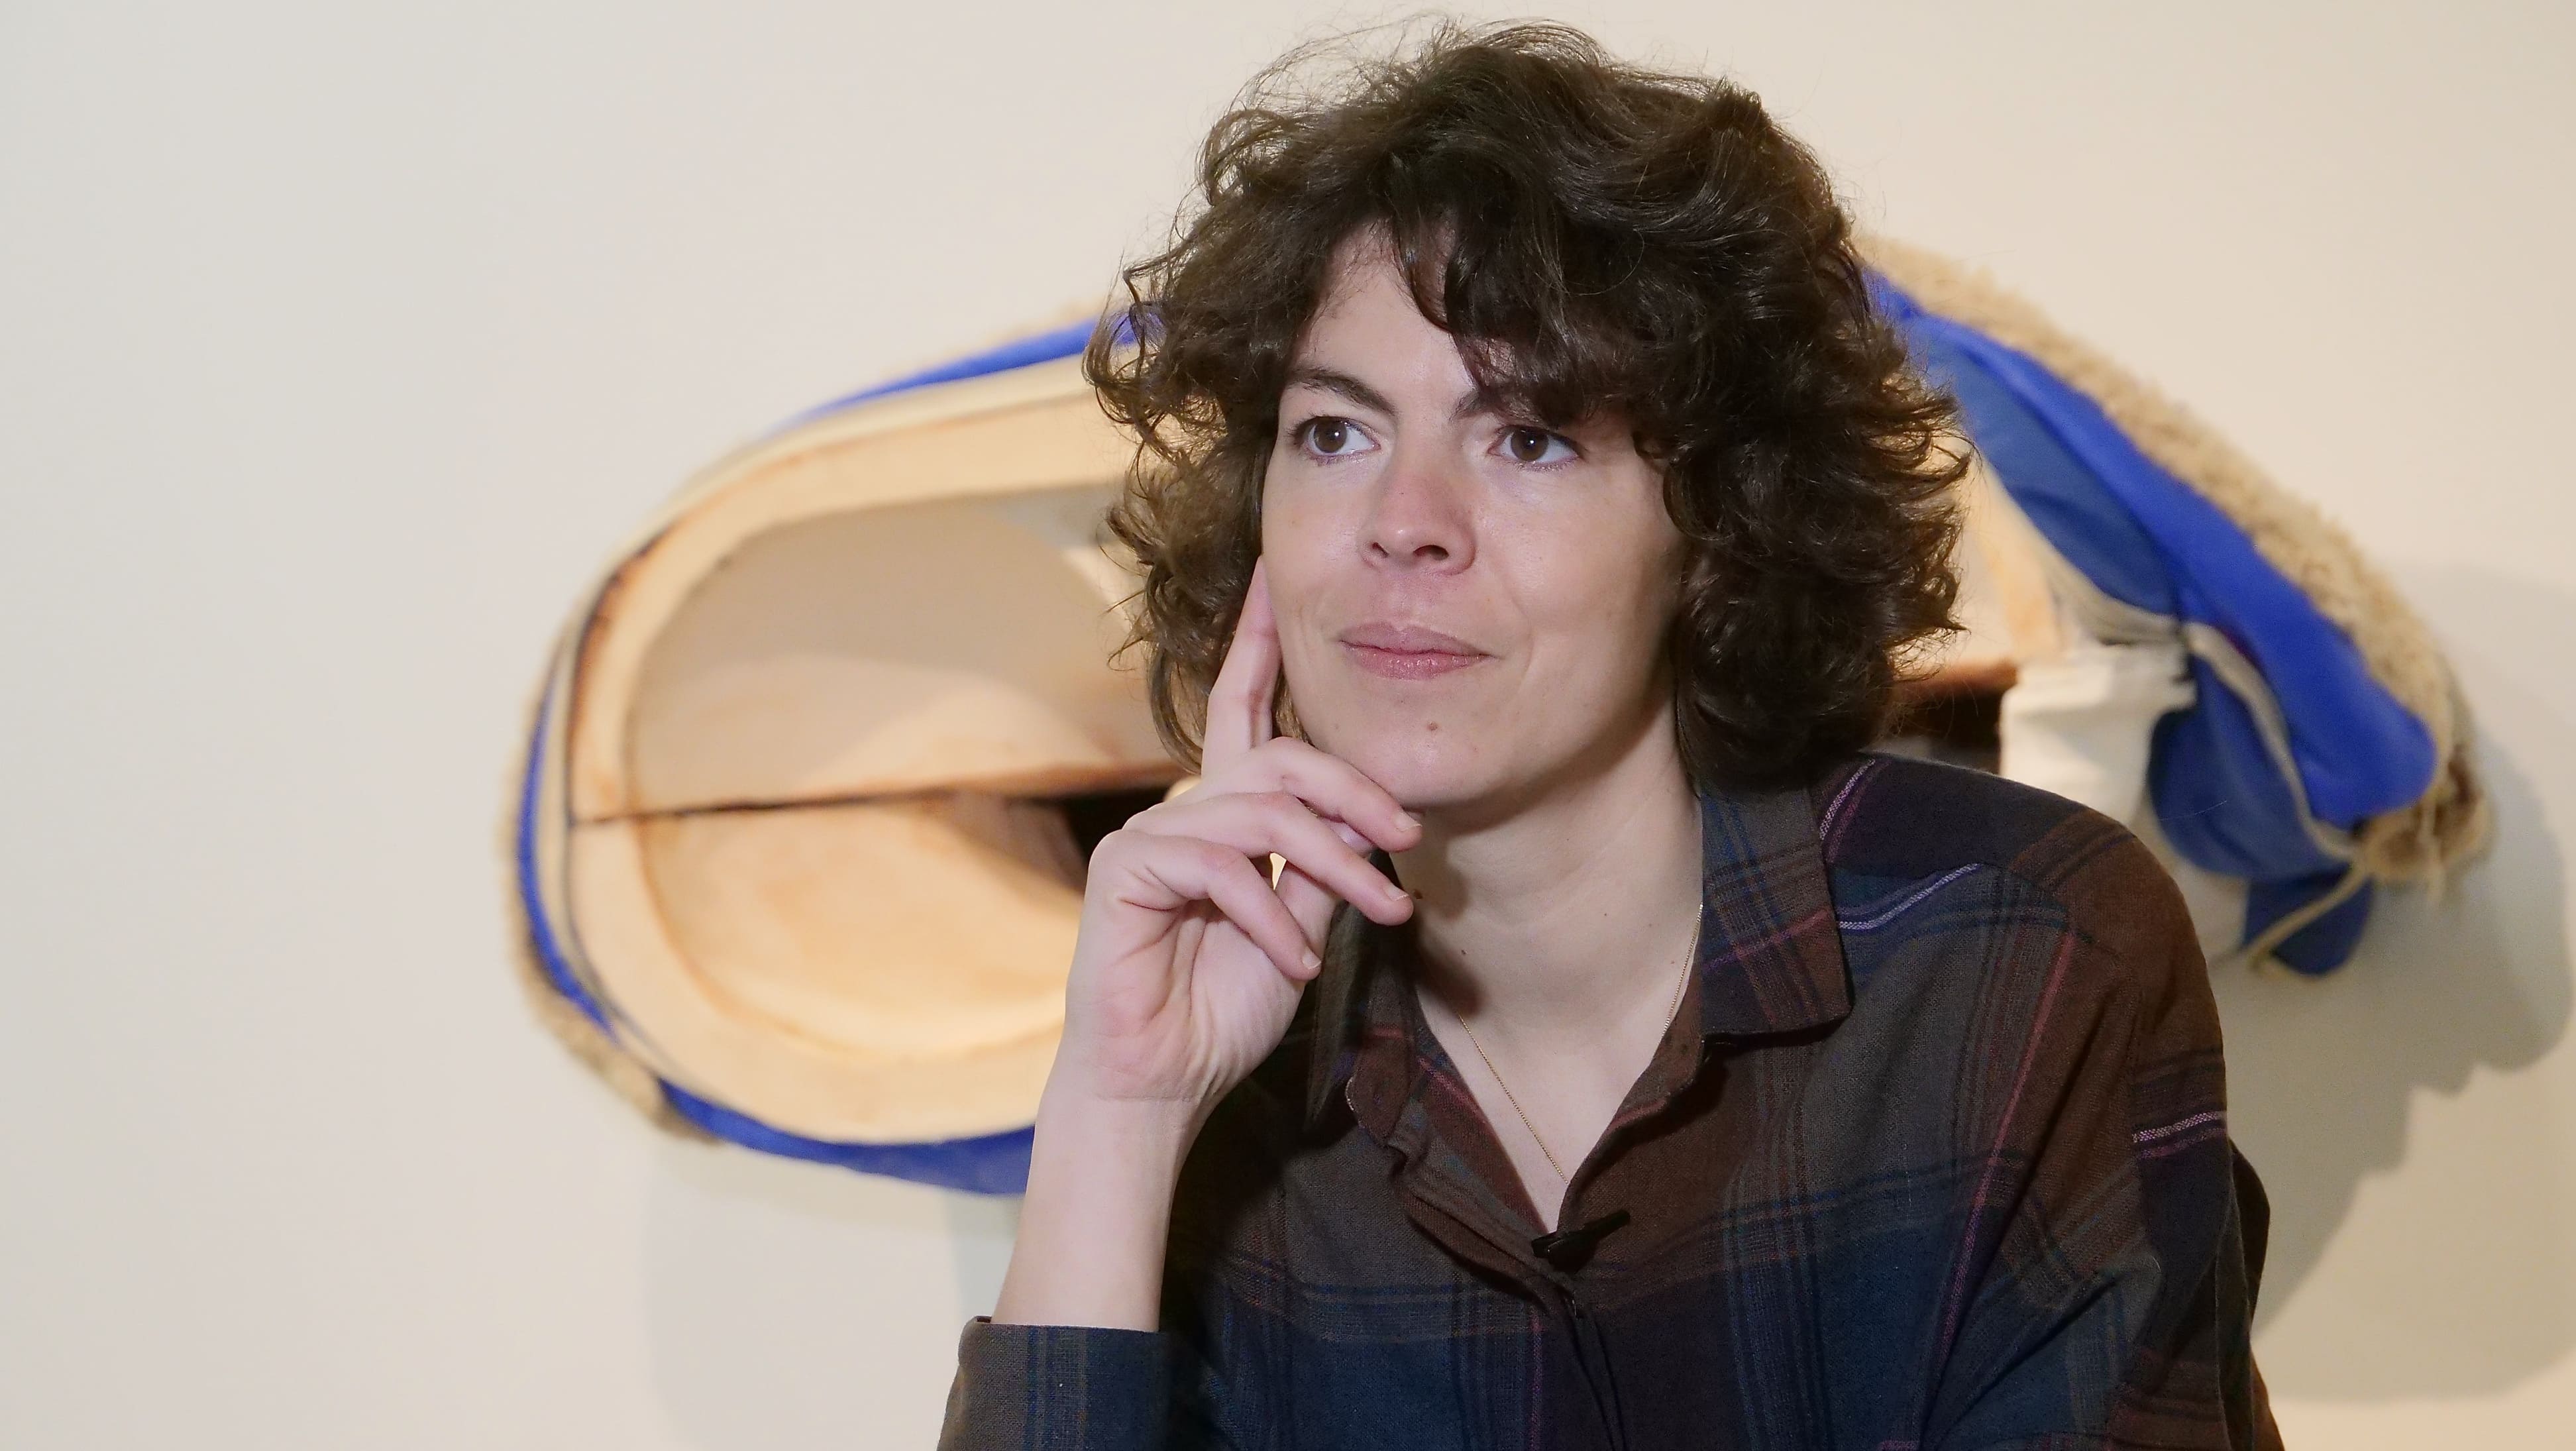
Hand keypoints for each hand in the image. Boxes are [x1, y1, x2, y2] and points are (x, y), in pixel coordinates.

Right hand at [1052, 557, 1419, 1117]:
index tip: (1276, 578)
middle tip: (1410, 839)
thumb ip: (1321, 865)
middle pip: (1281, 758)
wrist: (1160, 1082)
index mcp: (1225, 817)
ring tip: (1380, 915)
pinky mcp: (1126, 870)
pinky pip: (1222, 866)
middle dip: (1356, 791)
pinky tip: (1295, 962)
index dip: (1259, 643)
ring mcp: (1150, 836)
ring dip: (1336, 864)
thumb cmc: (1224, 1009)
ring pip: (1265, 813)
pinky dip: (1271, 917)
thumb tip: (1369, 824)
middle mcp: (1185, 812)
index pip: (1244, 712)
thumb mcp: (1298, 926)